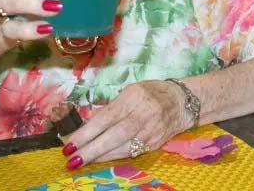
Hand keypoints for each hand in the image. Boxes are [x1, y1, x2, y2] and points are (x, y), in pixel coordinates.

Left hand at [63, 80, 189, 167]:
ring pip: (123, 147)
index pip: (106, 117)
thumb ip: (111, 108)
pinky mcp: (156, 143)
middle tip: (72, 160)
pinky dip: (115, 157)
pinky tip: (101, 160)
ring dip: (100, 157)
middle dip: (91, 149)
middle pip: (114, 135)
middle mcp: (143, 114)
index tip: (70, 144)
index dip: (87, 132)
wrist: (183, 101)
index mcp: (134, 97)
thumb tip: (88, 124)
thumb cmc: (151, 93)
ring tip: (81, 162)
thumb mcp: (130, 92)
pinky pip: (132, 152)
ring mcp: (151, 130)